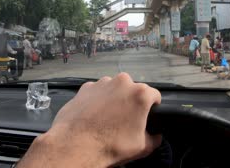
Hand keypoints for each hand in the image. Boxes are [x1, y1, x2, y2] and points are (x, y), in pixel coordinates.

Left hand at [18, 73, 161, 167]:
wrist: (75, 145)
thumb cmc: (109, 145)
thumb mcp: (142, 147)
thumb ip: (154, 138)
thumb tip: (155, 136)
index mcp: (140, 94)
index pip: (155, 96)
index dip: (153, 107)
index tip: (147, 116)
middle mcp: (122, 82)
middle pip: (133, 90)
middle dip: (131, 102)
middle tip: (125, 120)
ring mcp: (102, 83)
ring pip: (114, 89)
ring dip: (114, 100)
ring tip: (108, 119)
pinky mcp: (86, 87)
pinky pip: (97, 92)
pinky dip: (98, 100)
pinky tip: (94, 116)